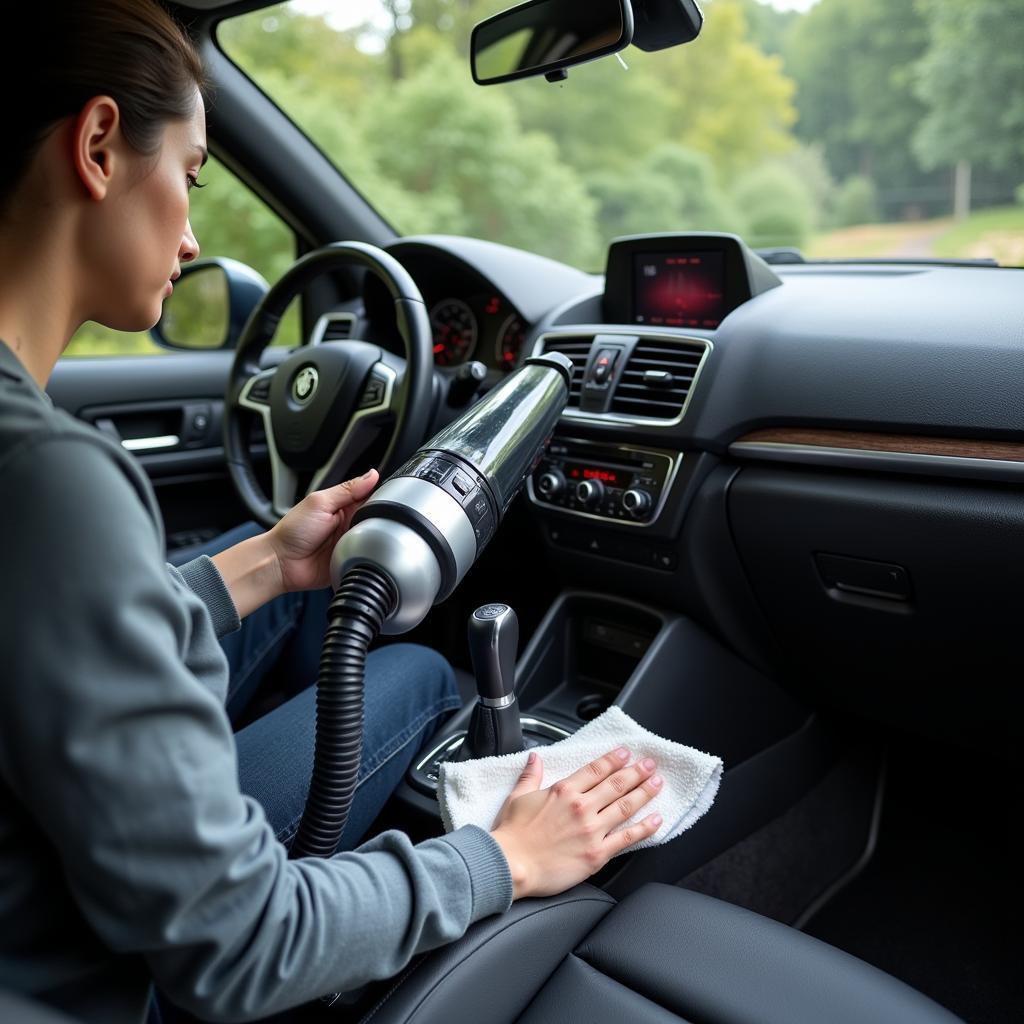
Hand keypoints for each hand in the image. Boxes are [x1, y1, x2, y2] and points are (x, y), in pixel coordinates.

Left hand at [267, 469, 378, 592]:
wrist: (281, 563)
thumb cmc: (293, 532)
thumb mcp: (320, 503)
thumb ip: (347, 490)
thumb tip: (372, 474)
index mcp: (342, 506)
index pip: (370, 496)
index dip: (381, 496)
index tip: (390, 497)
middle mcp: (348, 523)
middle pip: (377, 518)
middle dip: (381, 518)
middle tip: (377, 520)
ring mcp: (351, 542)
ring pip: (376, 538)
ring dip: (375, 537)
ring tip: (369, 537)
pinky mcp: (351, 560)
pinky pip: (368, 557)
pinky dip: (371, 555)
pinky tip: (369, 552)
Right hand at [490, 747, 663, 899]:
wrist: (511, 865)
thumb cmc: (512, 835)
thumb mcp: (517, 797)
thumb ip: (531, 776)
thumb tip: (535, 758)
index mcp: (563, 790)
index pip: (596, 769)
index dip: (614, 759)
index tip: (626, 753)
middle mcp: (581, 806)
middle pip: (616, 784)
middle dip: (636, 772)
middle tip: (650, 764)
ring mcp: (592, 830)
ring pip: (625, 806)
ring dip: (644, 792)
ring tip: (657, 784)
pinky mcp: (597, 854)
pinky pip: (627, 838)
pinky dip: (644, 828)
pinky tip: (656, 820)